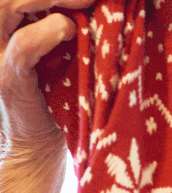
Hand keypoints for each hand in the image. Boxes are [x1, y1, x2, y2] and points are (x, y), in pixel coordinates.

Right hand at [0, 0, 88, 192]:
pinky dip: (47, 34)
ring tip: (86, 1)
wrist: (38, 149)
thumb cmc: (61, 102)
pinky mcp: (9, 78)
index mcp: (10, 23)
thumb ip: (75, 30)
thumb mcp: (67, 58)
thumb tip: (111, 9)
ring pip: (9, 5)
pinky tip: (70, 30)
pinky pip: (23, 45)